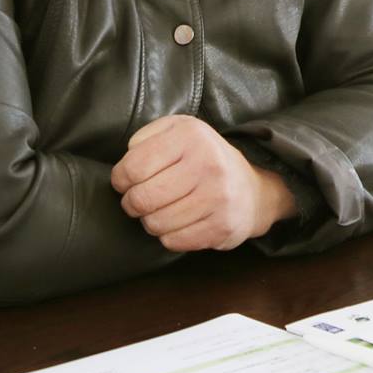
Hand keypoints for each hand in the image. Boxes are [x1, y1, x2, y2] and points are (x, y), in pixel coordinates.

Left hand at [110, 114, 297, 251]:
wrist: (252, 191)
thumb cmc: (204, 159)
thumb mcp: (179, 131)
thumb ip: (146, 137)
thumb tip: (125, 165)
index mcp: (191, 135)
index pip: (133, 166)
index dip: (120, 179)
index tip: (126, 182)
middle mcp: (208, 163)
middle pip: (142, 198)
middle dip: (132, 203)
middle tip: (139, 200)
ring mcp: (217, 197)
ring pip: (155, 223)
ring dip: (150, 221)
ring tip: (161, 210)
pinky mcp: (221, 226)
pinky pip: (172, 241)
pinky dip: (169, 235)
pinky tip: (179, 223)